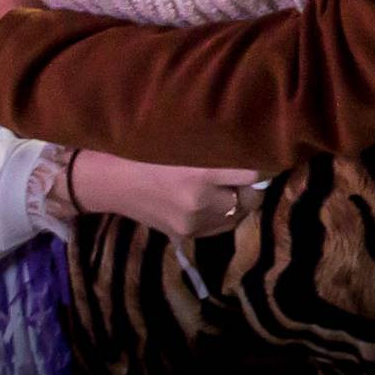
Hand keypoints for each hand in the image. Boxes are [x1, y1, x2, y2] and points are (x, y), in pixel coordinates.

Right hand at [73, 155, 264, 237]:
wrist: (110, 179)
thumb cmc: (147, 148)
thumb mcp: (186, 139)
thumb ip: (219, 145)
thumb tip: (256, 141)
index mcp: (201, 173)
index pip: (254, 173)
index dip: (263, 163)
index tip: (265, 153)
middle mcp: (200, 202)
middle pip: (250, 198)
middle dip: (251, 185)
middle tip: (245, 169)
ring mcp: (192, 223)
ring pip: (237, 215)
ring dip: (238, 201)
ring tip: (227, 184)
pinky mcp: (185, 235)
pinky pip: (219, 227)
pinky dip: (222, 214)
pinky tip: (211, 198)